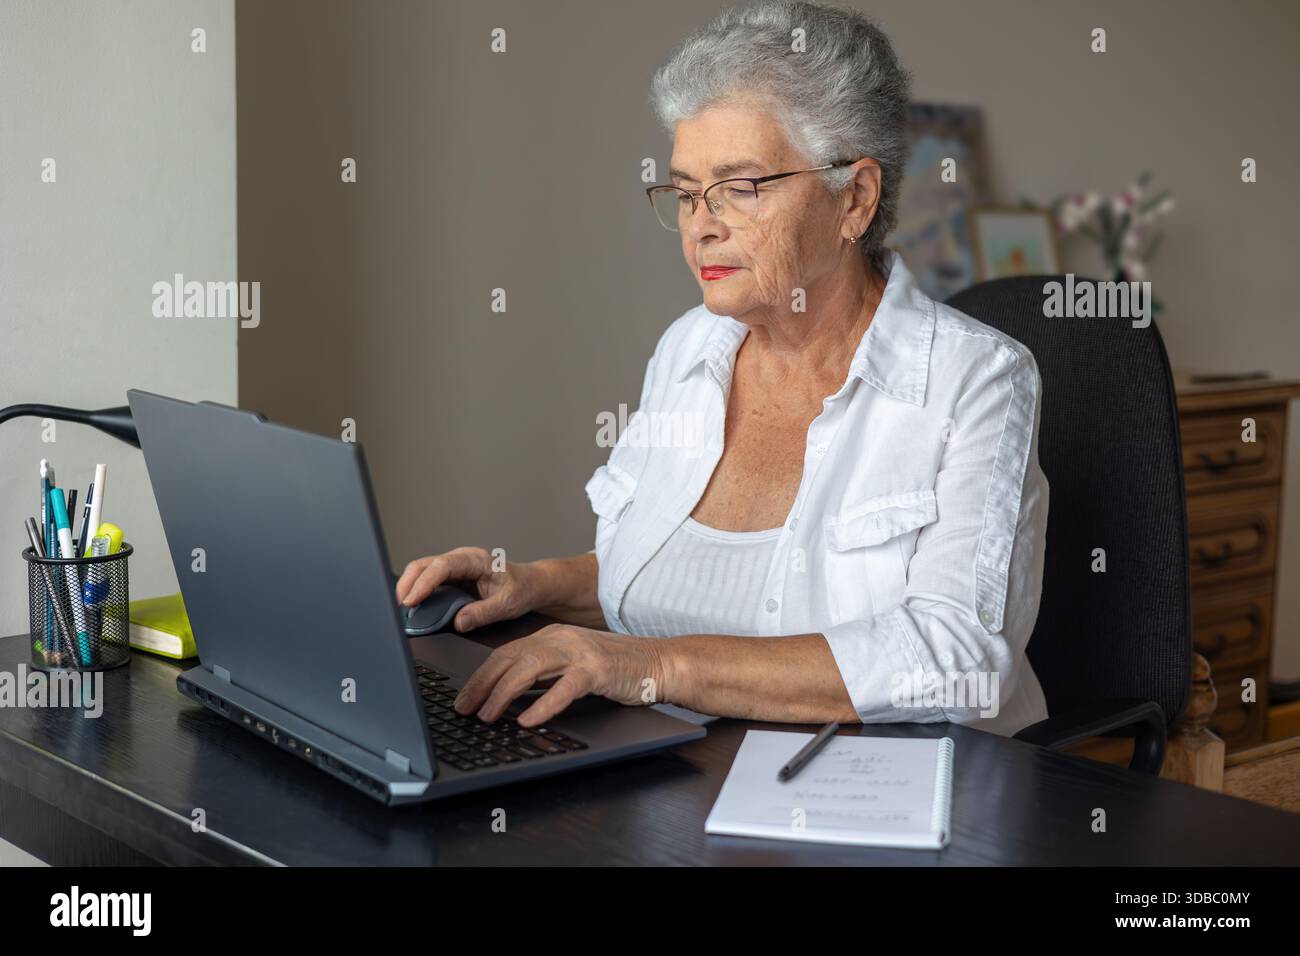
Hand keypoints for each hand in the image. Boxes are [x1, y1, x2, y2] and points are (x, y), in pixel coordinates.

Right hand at [395, 547, 539, 631]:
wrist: (529, 585)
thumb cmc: (521, 589)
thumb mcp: (507, 605)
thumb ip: (482, 614)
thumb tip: (457, 622)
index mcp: (476, 560)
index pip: (442, 566)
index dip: (424, 582)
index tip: (411, 600)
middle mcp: (461, 559)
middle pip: (423, 565)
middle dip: (407, 584)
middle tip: (400, 608)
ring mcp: (453, 567)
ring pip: (421, 571)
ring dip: (408, 588)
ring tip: (402, 610)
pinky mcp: (449, 578)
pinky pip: (427, 581)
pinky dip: (415, 592)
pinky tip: (411, 608)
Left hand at [453, 624, 667, 726]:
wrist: (657, 663)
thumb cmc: (615, 669)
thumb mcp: (571, 667)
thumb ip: (543, 676)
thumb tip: (508, 698)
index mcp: (551, 636)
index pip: (505, 653)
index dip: (480, 676)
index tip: (463, 698)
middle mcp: (561, 639)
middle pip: (510, 658)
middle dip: (482, 685)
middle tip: (463, 709)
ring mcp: (579, 652)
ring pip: (530, 668)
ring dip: (503, 694)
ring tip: (488, 716)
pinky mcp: (598, 670)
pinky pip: (564, 688)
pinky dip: (543, 705)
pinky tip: (528, 720)